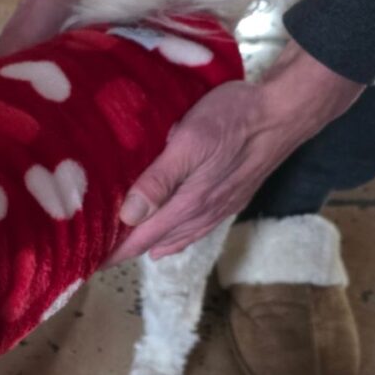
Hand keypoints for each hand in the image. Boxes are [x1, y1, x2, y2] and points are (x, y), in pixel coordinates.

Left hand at [109, 41, 364, 261]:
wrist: (285, 112)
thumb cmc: (233, 119)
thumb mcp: (188, 142)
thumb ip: (158, 180)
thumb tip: (128, 216)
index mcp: (187, 203)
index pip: (141, 237)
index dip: (114, 251)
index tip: (89, 262)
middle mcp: (202, 214)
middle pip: (156, 241)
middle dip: (126, 250)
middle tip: (98, 252)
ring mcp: (219, 208)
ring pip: (177, 238)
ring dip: (150, 244)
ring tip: (125, 249)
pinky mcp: (231, 198)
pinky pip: (196, 230)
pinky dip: (176, 238)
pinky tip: (169, 239)